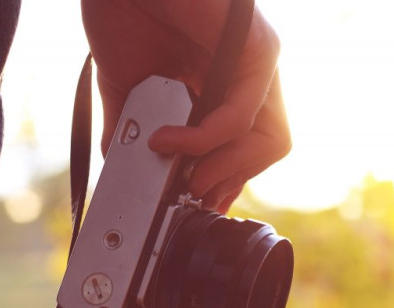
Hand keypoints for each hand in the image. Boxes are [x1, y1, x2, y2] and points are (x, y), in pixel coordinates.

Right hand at [81, 0, 290, 212]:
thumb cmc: (122, 14)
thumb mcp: (128, 89)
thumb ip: (134, 130)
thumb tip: (123, 169)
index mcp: (223, 86)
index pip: (244, 148)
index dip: (225, 182)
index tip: (194, 203)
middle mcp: (248, 77)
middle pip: (267, 150)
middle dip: (230, 182)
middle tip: (191, 195)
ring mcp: (257, 63)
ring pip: (271, 141)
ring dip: (226, 170)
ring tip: (187, 180)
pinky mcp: (256, 48)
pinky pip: (242, 116)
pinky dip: (204, 140)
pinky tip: (169, 141)